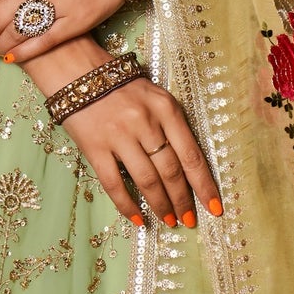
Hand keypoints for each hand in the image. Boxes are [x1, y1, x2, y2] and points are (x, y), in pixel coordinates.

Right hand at [62, 76, 221, 227]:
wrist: (79, 73)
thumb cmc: (123, 88)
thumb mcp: (157, 98)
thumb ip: (173, 127)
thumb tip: (188, 169)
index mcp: (167, 110)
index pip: (192, 155)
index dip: (204, 185)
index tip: (214, 208)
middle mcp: (145, 123)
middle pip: (170, 171)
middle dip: (183, 200)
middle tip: (189, 220)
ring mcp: (119, 136)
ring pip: (146, 180)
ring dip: (160, 205)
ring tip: (169, 220)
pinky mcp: (95, 147)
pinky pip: (114, 183)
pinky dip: (127, 204)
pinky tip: (138, 219)